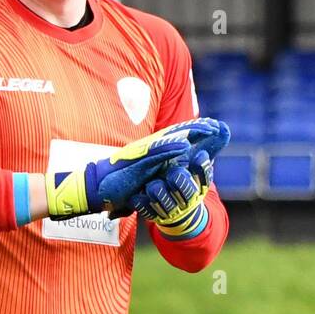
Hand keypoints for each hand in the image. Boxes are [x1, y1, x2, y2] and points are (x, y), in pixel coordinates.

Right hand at [44, 117, 225, 220]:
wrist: (95, 188)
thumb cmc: (117, 186)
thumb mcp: (142, 181)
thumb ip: (155, 177)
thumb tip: (169, 178)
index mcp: (154, 153)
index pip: (179, 139)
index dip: (197, 133)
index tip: (215, 129)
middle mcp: (150, 150)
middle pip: (179, 135)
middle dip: (199, 129)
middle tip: (219, 125)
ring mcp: (144, 154)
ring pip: (171, 140)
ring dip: (190, 134)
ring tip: (208, 129)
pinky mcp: (137, 163)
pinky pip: (156, 154)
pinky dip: (170, 148)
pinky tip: (184, 145)